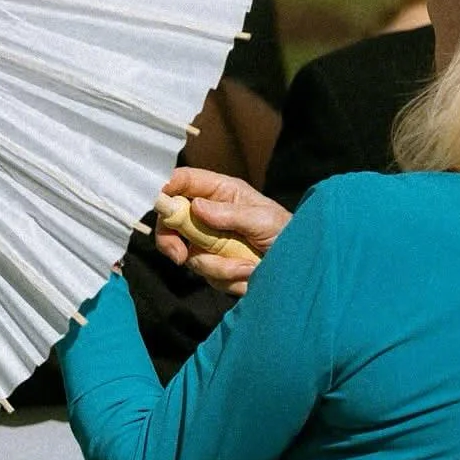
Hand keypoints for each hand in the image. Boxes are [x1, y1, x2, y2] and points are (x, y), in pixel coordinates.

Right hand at [153, 168, 291, 296]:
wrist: (301, 266)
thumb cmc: (288, 232)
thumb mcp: (263, 219)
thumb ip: (229, 214)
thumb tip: (196, 207)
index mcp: (221, 192)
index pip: (182, 181)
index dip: (165, 188)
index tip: (158, 204)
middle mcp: (209, 214)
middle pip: (169, 220)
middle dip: (171, 240)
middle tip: (180, 256)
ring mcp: (209, 240)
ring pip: (188, 254)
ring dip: (218, 266)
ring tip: (248, 268)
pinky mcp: (214, 264)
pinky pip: (206, 274)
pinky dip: (227, 278)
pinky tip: (249, 274)